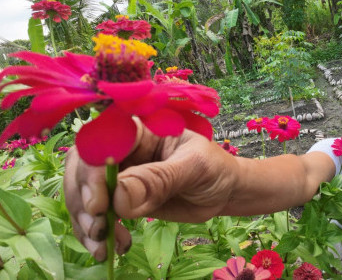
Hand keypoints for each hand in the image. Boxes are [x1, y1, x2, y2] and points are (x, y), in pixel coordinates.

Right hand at [63, 123, 237, 260]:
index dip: (92, 170)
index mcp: (140, 131)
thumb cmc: (214, 168)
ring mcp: (119, 175)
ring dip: (86, 221)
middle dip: (82, 200)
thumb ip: (159, 179)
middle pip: (82, 167)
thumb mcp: (194, 168)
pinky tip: (111, 247)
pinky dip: (96, 233)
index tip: (98, 204)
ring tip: (104, 245)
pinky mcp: (120, 199)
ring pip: (83, 193)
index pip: (103, 141)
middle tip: (99, 228)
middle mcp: (123, 150)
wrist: (223, 191)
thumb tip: (118, 196)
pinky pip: (97, 214)